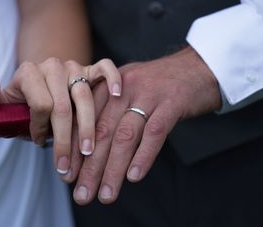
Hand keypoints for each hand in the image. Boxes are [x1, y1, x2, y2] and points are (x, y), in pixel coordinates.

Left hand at [0, 57, 120, 174]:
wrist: (42, 82)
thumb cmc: (25, 99)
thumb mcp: (4, 101)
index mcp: (30, 72)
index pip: (40, 104)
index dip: (39, 128)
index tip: (38, 143)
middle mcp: (53, 66)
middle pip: (62, 106)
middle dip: (63, 140)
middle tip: (65, 168)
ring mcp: (75, 66)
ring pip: (85, 96)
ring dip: (87, 127)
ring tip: (89, 151)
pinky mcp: (91, 67)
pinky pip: (106, 67)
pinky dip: (112, 79)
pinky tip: (117, 95)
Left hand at [69, 46, 221, 203]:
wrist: (196, 67)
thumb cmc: (158, 85)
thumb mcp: (126, 89)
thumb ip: (107, 109)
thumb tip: (86, 146)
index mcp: (109, 85)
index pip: (85, 120)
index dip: (74, 150)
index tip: (67, 176)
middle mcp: (124, 88)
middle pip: (102, 131)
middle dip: (89, 166)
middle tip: (81, 194)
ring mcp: (148, 94)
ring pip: (125, 135)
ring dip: (113, 169)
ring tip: (106, 195)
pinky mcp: (172, 102)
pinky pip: (155, 132)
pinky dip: (143, 156)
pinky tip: (133, 177)